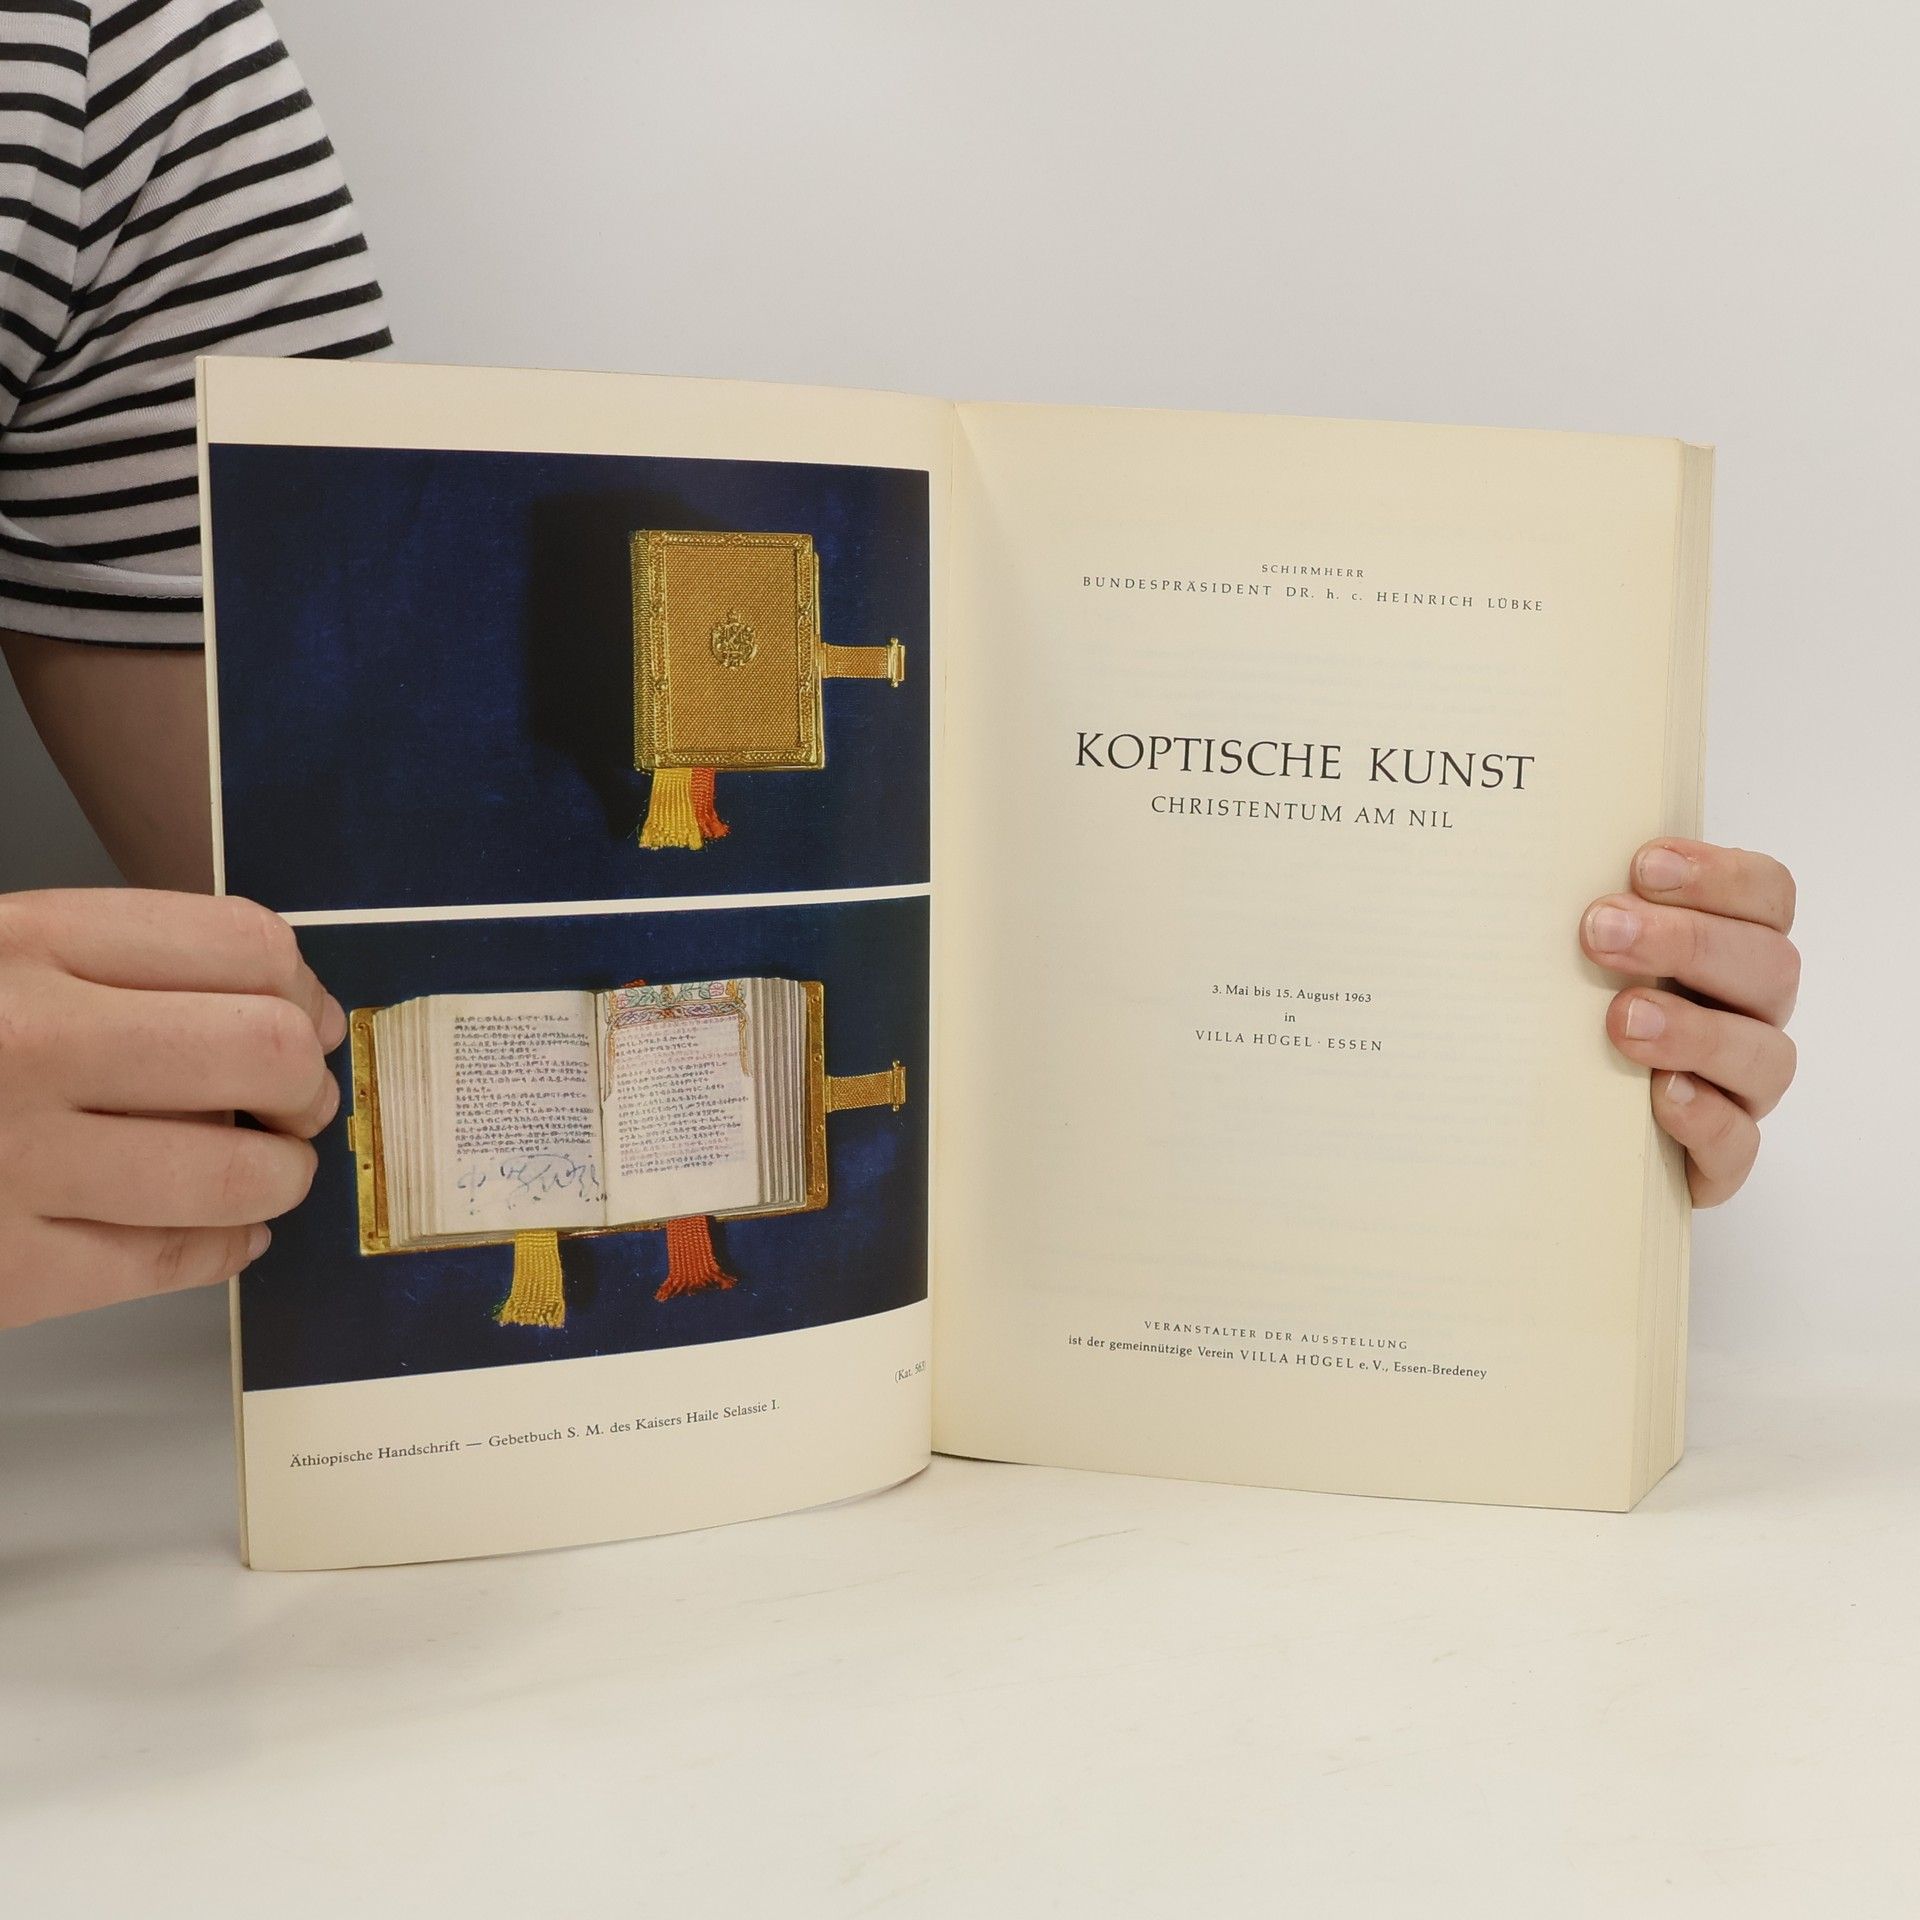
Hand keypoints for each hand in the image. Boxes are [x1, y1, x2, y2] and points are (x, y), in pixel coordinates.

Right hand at [0, 890, 345, 1328]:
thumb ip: (110, 968)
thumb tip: (281, 1007)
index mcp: (23, 943)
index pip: (246, 946)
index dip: (303, 990)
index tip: (307, 1019)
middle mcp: (24, 1042)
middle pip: (265, 1051)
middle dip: (306, 1085)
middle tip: (296, 1103)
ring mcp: (13, 1162)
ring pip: (240, 1171)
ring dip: (280, 1175)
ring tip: (265, 1170)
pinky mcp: (4, 1273)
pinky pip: (174, 1262)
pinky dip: (227, 1250)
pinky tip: (224, 1235)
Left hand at [1581, 840, 1798, 1205]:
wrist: (1556, 1128)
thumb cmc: (1569, 1011)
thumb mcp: (1566, 953)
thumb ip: (1574, 913)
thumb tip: (1504, 871)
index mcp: (1729, 946)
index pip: (1765, 895)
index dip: (1720, 875)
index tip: (1642, 865)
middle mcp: (1748, 1012)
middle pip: (1769, 966)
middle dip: (1688, 942)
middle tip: (1603, 931)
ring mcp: (1741, 1086)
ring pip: (1765, 1054)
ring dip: (1695, 1031)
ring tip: (1622, 1020)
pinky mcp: (1719, 1157)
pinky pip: (1738, 1143)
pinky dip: (1705, 1118)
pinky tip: (1659, 1097)